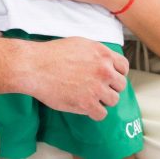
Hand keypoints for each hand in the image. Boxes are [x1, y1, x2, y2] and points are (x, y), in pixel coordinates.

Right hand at [14, 36, 129, 119]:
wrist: (35, 66)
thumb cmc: (52, 54)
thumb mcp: (80, 44)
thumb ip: (96, 53)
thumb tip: (105, 62)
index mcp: (102, 53)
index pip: (124, 67)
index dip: (117, 73)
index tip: (109, 78)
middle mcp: (104, 70)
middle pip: (120, 85)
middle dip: (110, 87)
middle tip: (96, 89)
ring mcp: (97, 87)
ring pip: (113, 100)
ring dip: (103, 100)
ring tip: (89, 97)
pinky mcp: (87, 103)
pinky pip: (102, 114)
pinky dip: (94, 112)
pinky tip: (85, 107)